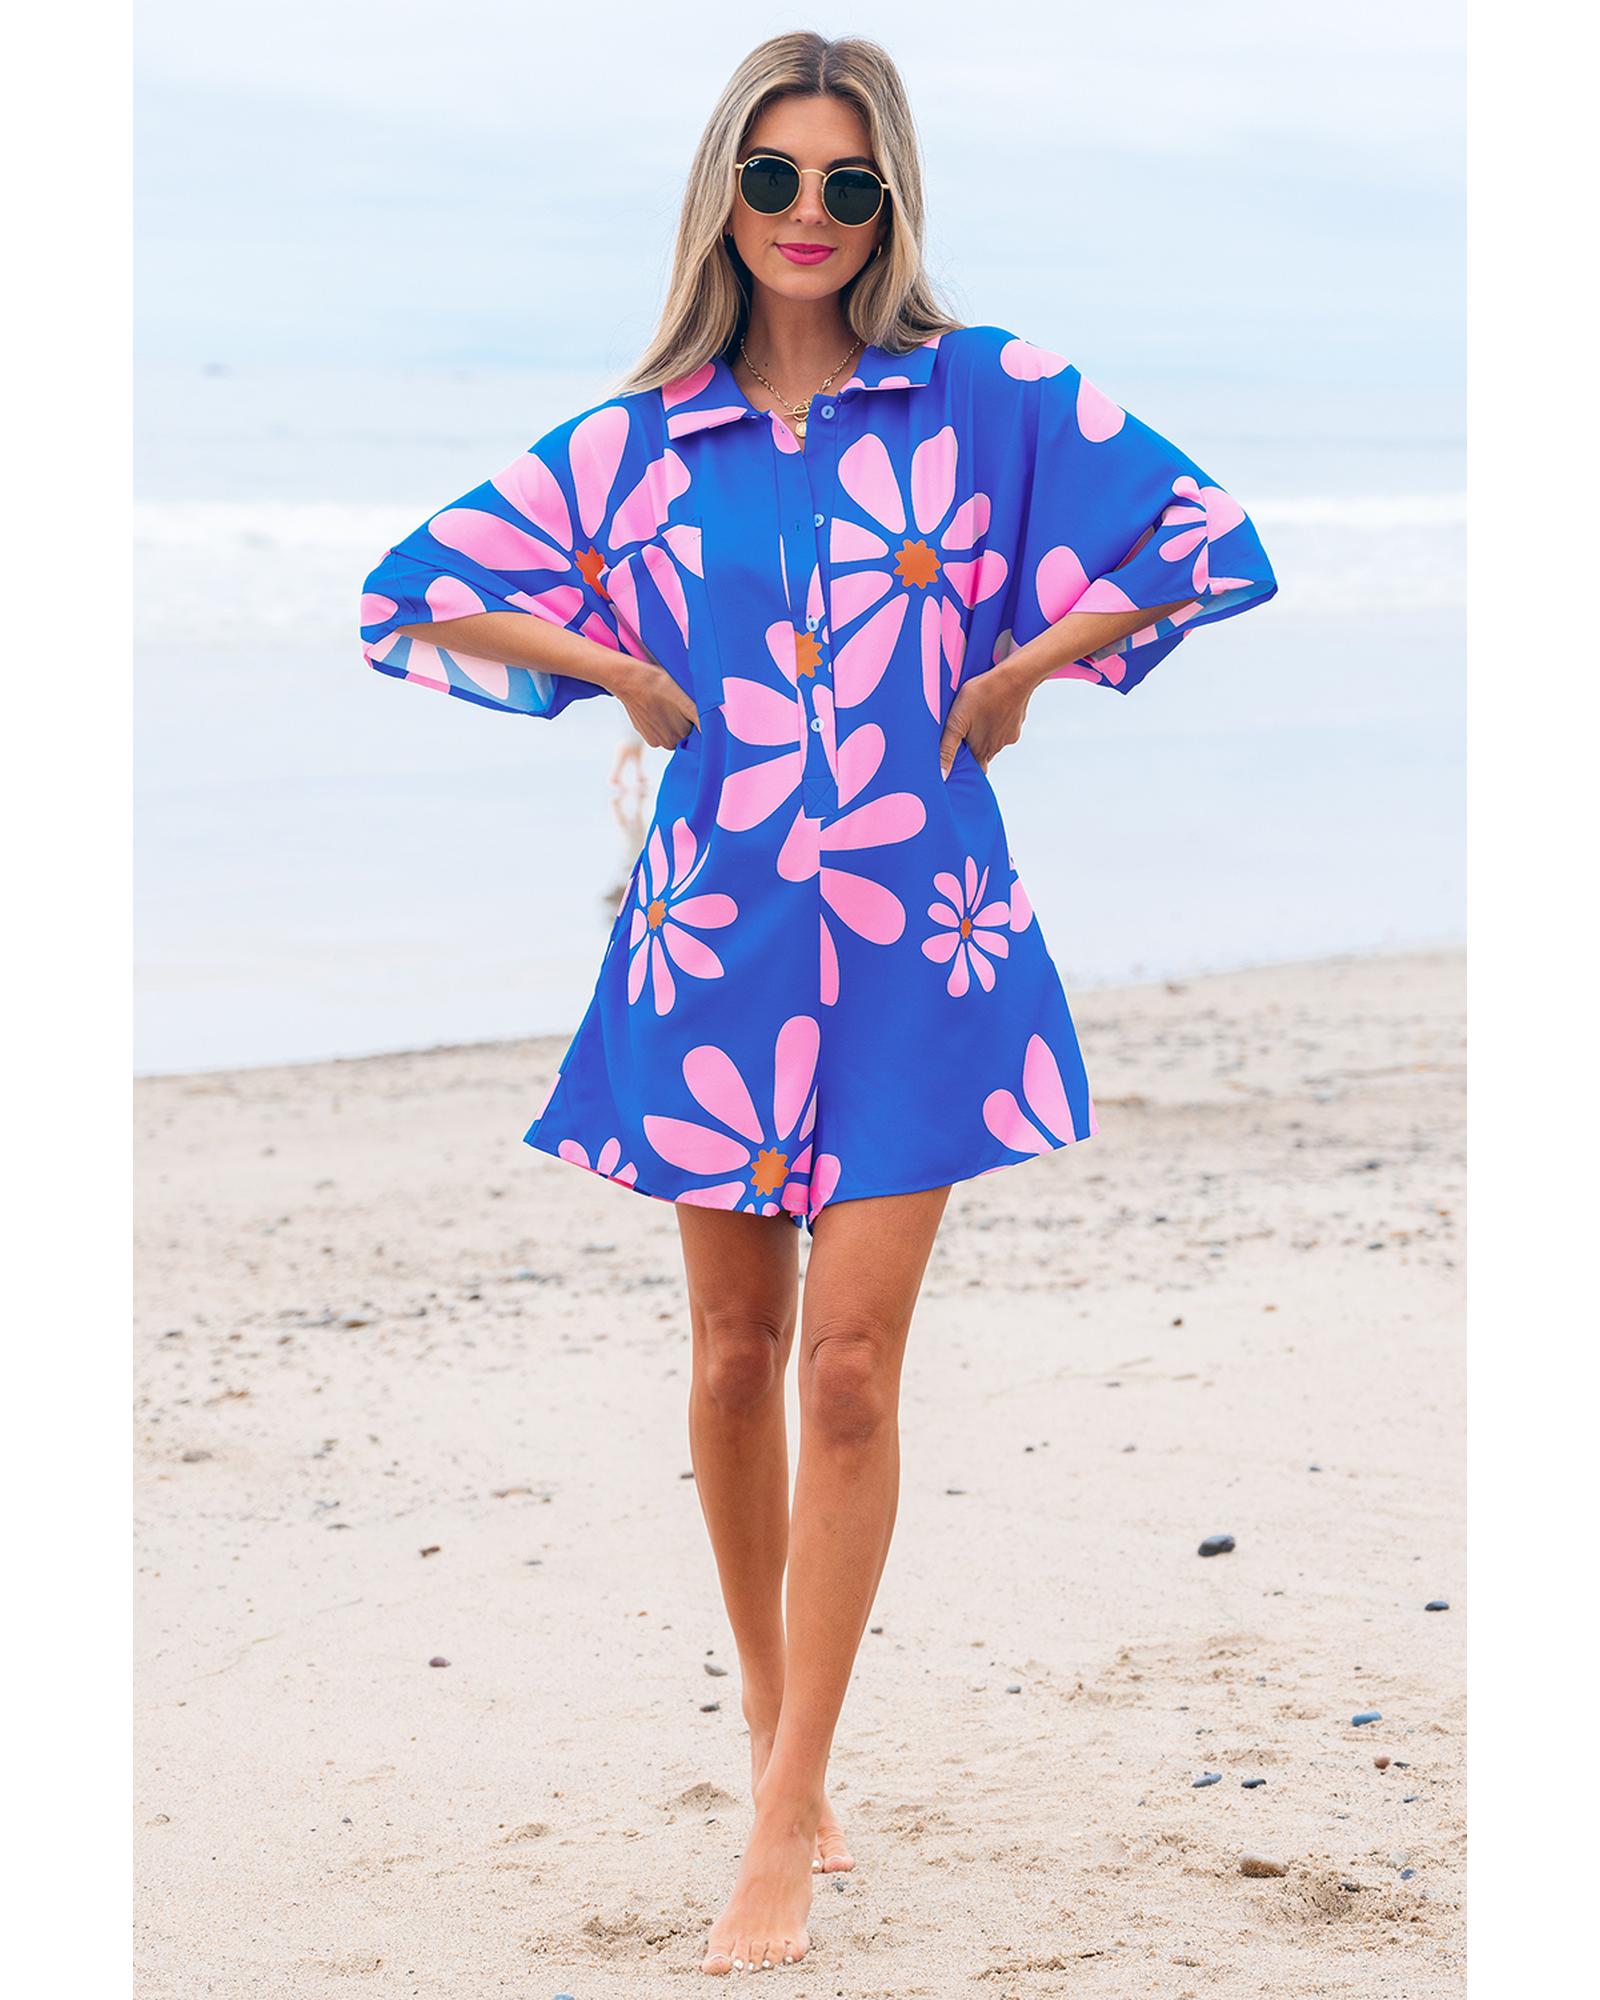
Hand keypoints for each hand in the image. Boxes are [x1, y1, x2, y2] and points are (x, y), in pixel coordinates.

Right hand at [613, 657, 700, 749]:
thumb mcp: (685, 698)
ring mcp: (653, 739)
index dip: (694, 715)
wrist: (628, 680)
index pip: (696, 728)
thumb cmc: (657, 684)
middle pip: (683, 730)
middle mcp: (666, 743)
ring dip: (670, 718)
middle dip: (682, 718)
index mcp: (680, 736)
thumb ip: (699, 718)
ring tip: (664, 701)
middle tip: (675, 700)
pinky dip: (657, 717)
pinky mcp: (642, 731)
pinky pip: (656, 727)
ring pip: (669, 729)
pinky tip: (654, 704)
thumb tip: (711, 732)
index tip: (686, 703)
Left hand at [938, 660, 1038, 779]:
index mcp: (982, 751)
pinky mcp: (1017, 720)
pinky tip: (990, 706)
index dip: (966, 767)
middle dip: (972, 747)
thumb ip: (947, 749)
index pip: (975, 770)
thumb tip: (942, 776)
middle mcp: (998, 746)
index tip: (957, 758)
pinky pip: (1004, 725)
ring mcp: (1010, 733)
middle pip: (983, 754)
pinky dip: (997, 720)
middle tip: (962, 731)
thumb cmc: (983, 695)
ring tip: (975, 716)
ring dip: (984, 732)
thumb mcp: (956, 721)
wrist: (1015, 676)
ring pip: (994, 739)